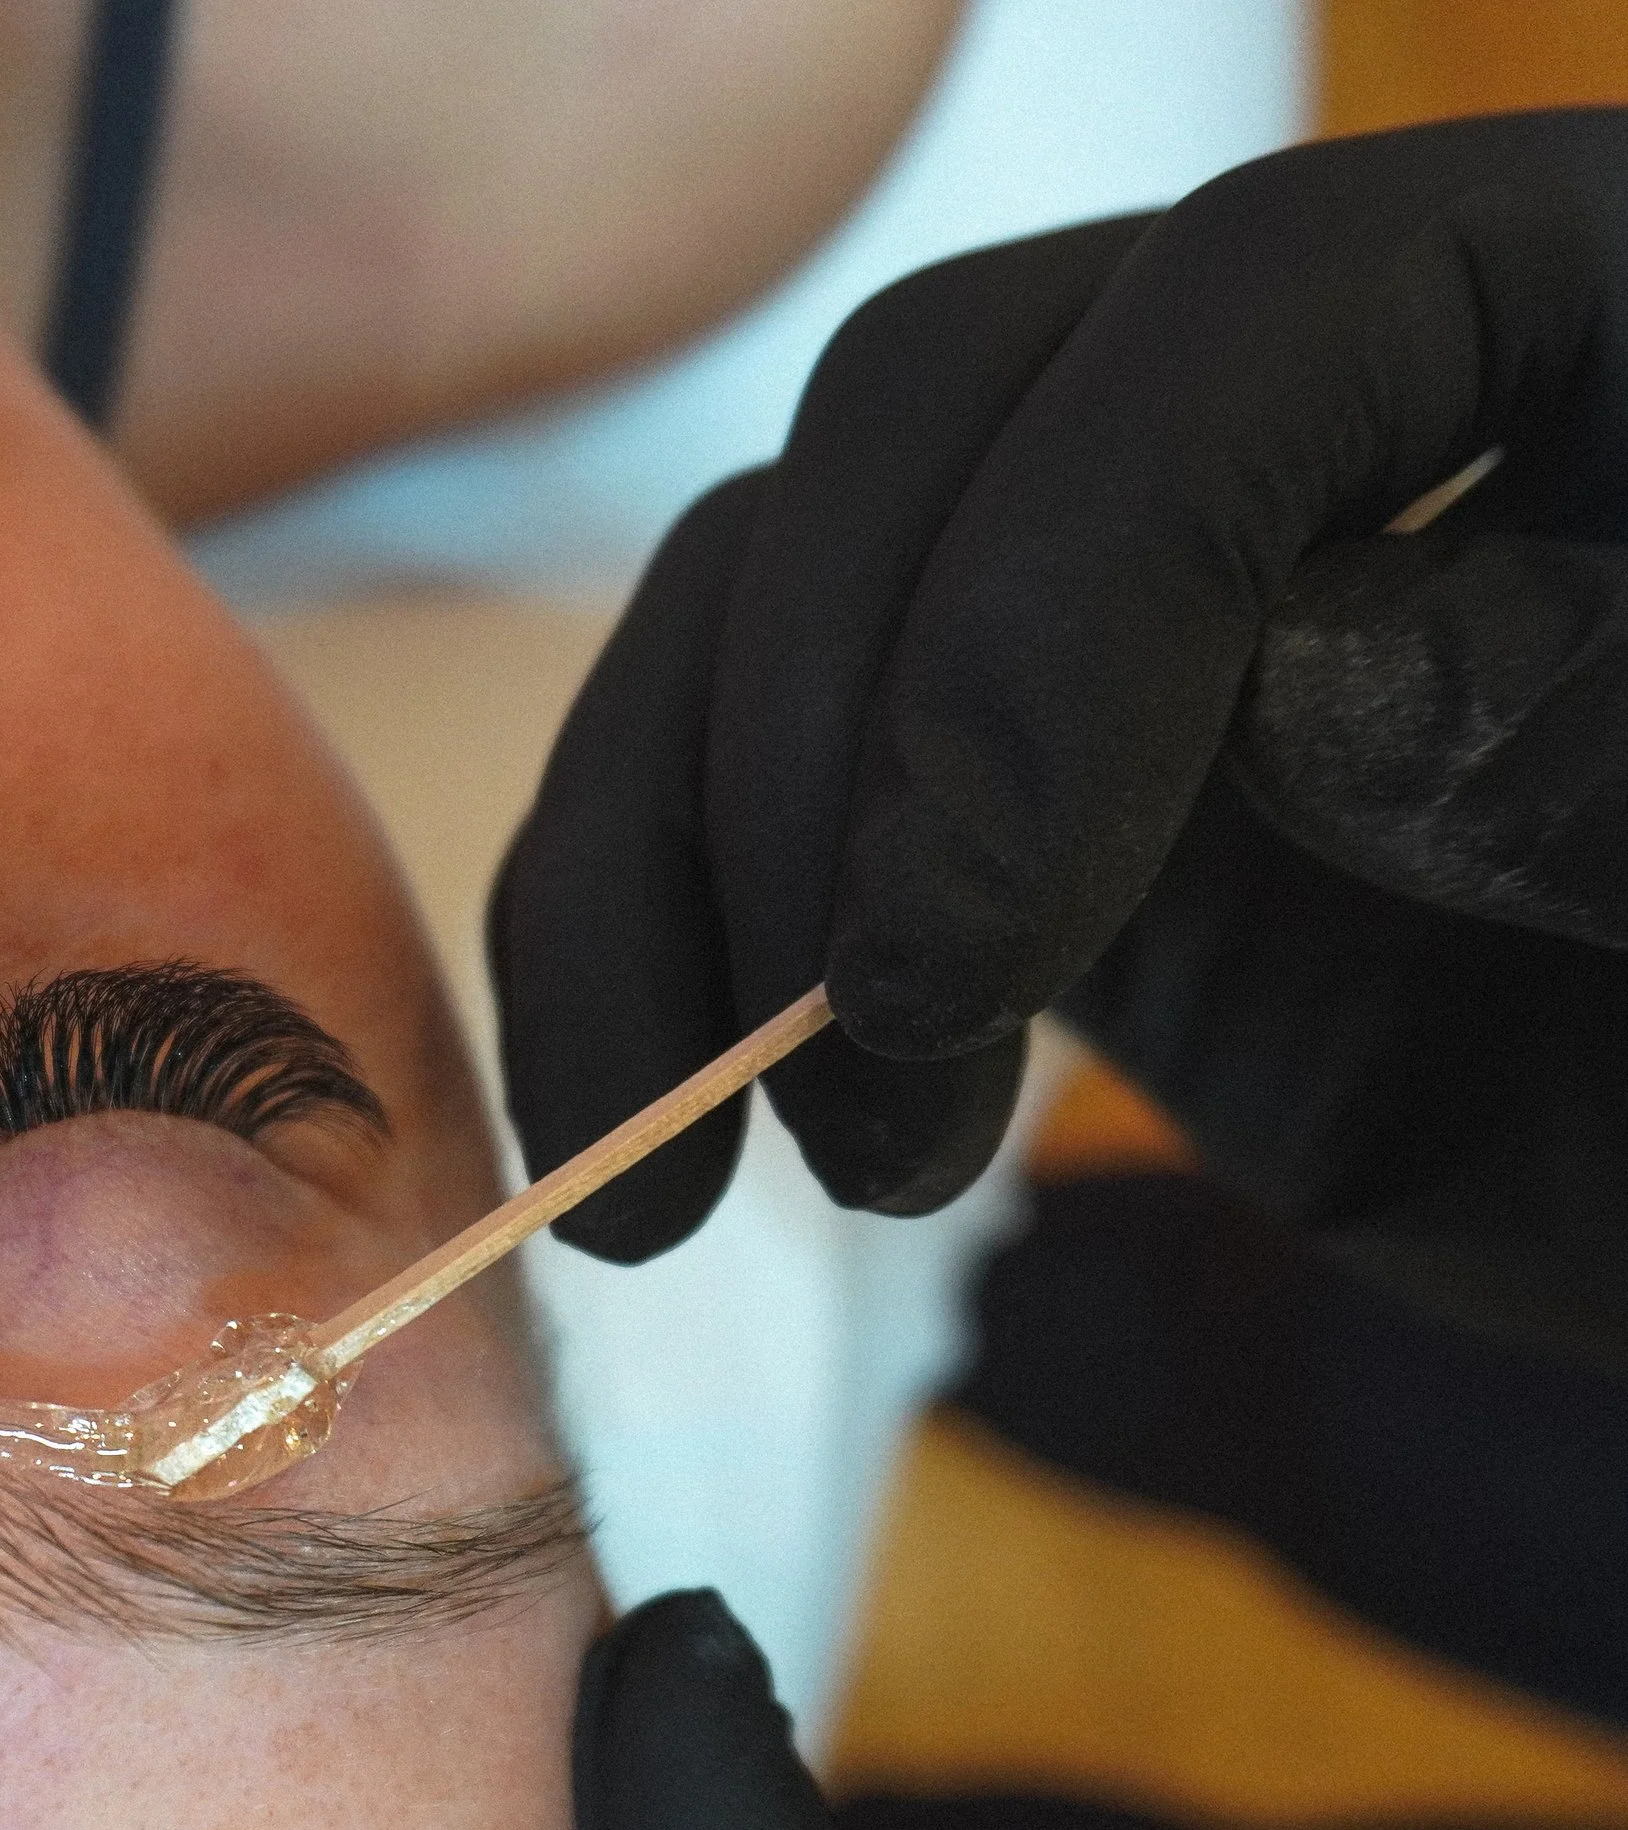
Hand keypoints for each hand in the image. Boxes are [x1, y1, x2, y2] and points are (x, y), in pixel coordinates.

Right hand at [492, 112, 1627, 1353]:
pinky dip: (637, 944)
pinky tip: (644, 1144)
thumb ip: (1587, 747)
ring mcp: (1099, 592)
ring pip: (756, 596)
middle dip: (816, 775)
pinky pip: (732, 783)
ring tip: (702, 1179)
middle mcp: (1288, 400)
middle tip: (858, 1106)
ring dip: (669, 886)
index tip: (941, 959)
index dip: (1048, 608)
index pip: (1241, 316)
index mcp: (1569, 309)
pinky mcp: (978, 782)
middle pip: (919, 425)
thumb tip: (1292, 663)